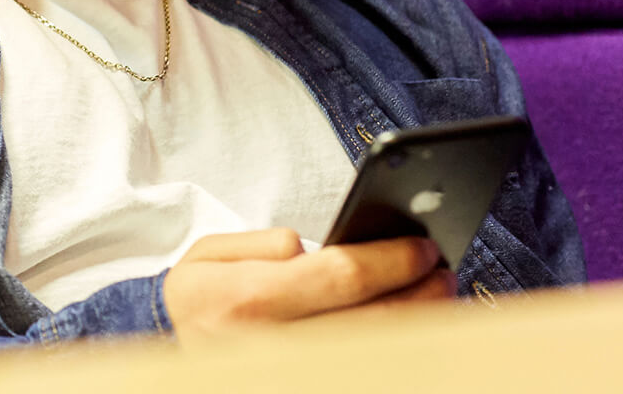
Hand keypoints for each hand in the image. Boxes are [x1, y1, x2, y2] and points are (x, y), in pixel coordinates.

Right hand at [162, 228, 455, 346]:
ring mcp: (295, 374)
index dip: (390, 260)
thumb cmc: (200, 301)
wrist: (181, 359)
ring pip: (379, 352)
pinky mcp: (308, 383)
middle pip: (372, 320)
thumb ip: (257, 243)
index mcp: (246, 300)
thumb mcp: (205, 256)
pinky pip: (370, 369)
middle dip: (418, 293)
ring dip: (420, 324)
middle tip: (441, 269)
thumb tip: (305, 250)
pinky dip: (401, 350)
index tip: (422, 248)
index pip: (340, 276)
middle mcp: (274, 346)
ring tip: (437, 295)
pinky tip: (415, 328)